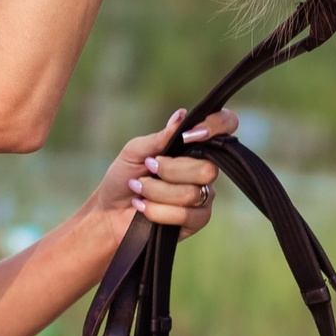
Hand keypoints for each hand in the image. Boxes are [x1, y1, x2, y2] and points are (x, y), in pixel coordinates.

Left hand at [82, 108, 240, 240]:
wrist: (109, 212)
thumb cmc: (123, 178)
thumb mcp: (135, 151)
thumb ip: (160, 137)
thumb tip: (182, 115)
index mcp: (193, 146)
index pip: (226, 125)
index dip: (217, 126)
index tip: (188, 135)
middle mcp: (204, 168)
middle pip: (207, 168)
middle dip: (169, 171)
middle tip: (148, 169)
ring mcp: (204, 195)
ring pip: (191, 193)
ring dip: (156, 192)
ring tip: (139, 190)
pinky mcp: (197, 220)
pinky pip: (186, 215)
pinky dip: (157, 211)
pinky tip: (143, 207)